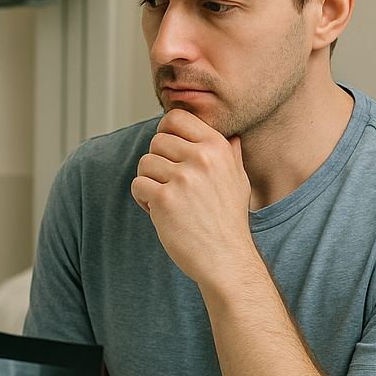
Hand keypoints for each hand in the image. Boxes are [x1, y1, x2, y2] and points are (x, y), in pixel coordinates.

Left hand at [130, 109, 253, 283]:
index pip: (176, 118)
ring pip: (144, 163)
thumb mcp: (238, 181)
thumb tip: (231, 136)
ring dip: (149, 182)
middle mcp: (202, 158)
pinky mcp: (165, 198)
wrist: (225, 258)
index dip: (164, 132)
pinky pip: (138, 185)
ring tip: (166, 200)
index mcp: (218, 148)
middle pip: (156, 141)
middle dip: (156, 162)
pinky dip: (143, 199)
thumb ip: (230, 155)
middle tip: (168, 184)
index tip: (166, 151)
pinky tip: (158, 212)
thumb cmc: (229, 220)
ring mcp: (183, 178)